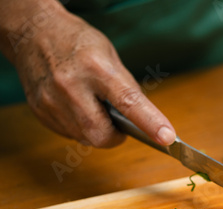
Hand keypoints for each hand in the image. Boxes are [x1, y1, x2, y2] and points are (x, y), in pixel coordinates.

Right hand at [9, 5, 174, 146]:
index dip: (150, 122)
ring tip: (93, 105)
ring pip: (85, 138)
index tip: (167, 137)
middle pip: (101, 134)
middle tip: (117, 121)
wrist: (33, 34)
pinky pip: (70, 134)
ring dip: (96, 130)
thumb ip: (127, 89)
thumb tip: (145, 120)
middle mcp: (70, 86)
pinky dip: (80, 127)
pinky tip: (76, 106)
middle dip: (115, 135)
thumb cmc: (77, 43)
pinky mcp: (40, 112)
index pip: (128, 102)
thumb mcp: (110, 57)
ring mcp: (51, 101)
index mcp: (96, 68)